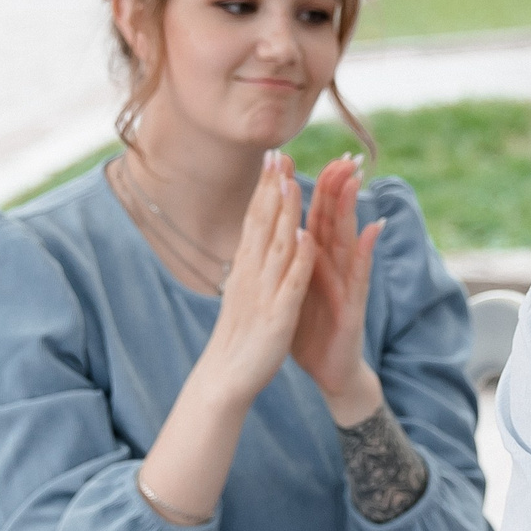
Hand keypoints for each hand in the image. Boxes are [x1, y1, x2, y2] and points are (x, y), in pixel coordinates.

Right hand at [193, 152, 317, 403]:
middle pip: (262, 223)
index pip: (255, 219)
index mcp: (245, 268)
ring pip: (276, 245)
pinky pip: (290, 283)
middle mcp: (251, 273)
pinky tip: (306, 237)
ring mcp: (264, 292)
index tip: (273, 157)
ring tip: (293, 181)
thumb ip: (250, 265)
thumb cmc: (238, 335)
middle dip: (272, 188)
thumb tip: (251, 240)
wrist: (225, 377)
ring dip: (284, 212)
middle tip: (279, 153)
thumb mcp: (243, 292)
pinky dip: (298, 259)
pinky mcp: (278, 314)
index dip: (264, 188)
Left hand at [289, 156, 383, 419]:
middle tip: (342, 155)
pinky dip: (365, 254)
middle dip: (337, 187)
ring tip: (354, 180)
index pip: (314, 217)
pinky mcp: (354, 307)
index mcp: (315, 262)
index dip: (311, 188)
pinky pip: (360, 277)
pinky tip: (372, 232)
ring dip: (352, 210)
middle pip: (335, 221)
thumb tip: (282, 232)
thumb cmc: (312, 332)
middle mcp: (335, 268)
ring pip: (349, 240)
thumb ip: (293, 261)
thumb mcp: (296, 290)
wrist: (330, 373)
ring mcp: (348, 285)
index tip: (306, 157)